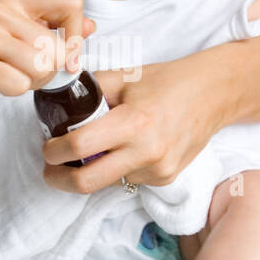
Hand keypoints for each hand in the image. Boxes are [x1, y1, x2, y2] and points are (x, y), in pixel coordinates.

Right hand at [0, 0, 95, 105]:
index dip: (76, 35)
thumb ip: (43, 24)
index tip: (65, 56)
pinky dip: (11, 91)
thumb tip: (88, 27)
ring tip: (8, 77)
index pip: (71, 3)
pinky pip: (17, 84)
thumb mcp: (1, 25)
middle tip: (26, 74)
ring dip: (31, 83)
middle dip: (50, 71)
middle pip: (58, 46)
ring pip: (41, 65)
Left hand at [41, 55, 225, 193]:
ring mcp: (157, 170)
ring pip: (107, 182)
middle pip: (86, 182)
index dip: (53, 150)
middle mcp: (146, 152)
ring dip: (91, 171)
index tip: (47, 146)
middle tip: (50, 169)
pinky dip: (116, 169)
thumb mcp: (123, 77)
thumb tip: (58, 105)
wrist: (213, 94)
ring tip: (91, 152)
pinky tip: (123, 151)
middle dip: (60, 178)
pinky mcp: (165, 179)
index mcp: (133, 122)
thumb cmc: (167, 81)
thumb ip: (88, 91)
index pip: (79, 146)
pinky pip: (128, 180)